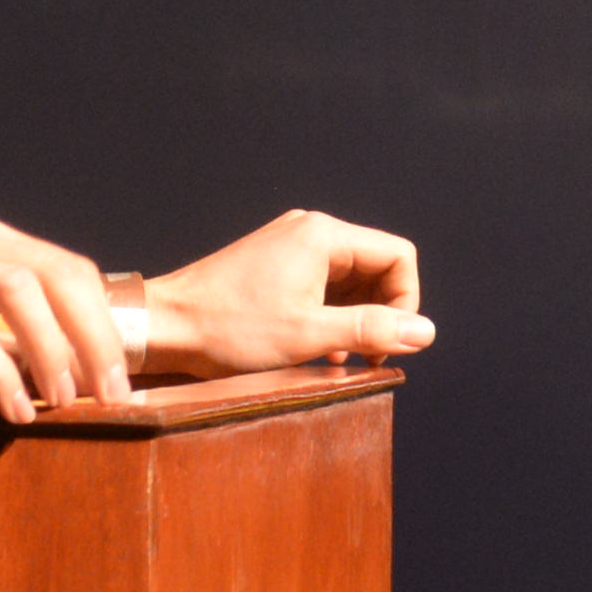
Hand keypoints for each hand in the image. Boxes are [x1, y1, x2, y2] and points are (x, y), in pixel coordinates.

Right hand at [0, 212, 143, 422]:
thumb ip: (10, 350)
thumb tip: (83, 386)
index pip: (69, 268)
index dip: (106, 324)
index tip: (126, 384)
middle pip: (58, 273)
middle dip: (96, 338)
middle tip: (115, 398)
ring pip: (19, 289)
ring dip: (56, 350)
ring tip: (72, 404)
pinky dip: (1, 373)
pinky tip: (17, 413)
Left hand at [132, 210, 436, 378]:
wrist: (166, 325)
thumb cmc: (229, 328)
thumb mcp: (310, 335)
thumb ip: (372, 329)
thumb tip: (425, 332)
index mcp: (323, 236)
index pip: (399, 256)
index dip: (406, 302)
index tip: (390, 342)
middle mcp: (310, 231)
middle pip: (377, 266)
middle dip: (381, 313)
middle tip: (369, 357)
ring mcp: (290, 246)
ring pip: (351, 279)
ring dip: (355, 319)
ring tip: (342, 360)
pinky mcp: (275, 265)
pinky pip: (323, 285)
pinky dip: (331, 316)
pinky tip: (320, 351)